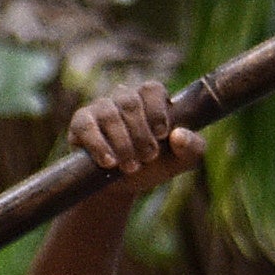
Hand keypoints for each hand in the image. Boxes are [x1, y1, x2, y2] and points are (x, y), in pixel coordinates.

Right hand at [65, 78, 204, 191]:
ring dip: (122, 143)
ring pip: (109, 114)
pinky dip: (99, 145)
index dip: (157, 110)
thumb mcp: (180, 161)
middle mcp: (124, 98)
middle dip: (141, 134)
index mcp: (150, 100)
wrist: (122, 186)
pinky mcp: (81, 122)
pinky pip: (86, 126)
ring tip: (130, 167)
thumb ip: (193, 148)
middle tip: (148, 158)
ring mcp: (101, 107)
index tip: (162, 135)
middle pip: (130, 103)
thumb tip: (179, 135)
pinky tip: (109, 162)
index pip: (152, 89)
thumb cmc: (153, 166)